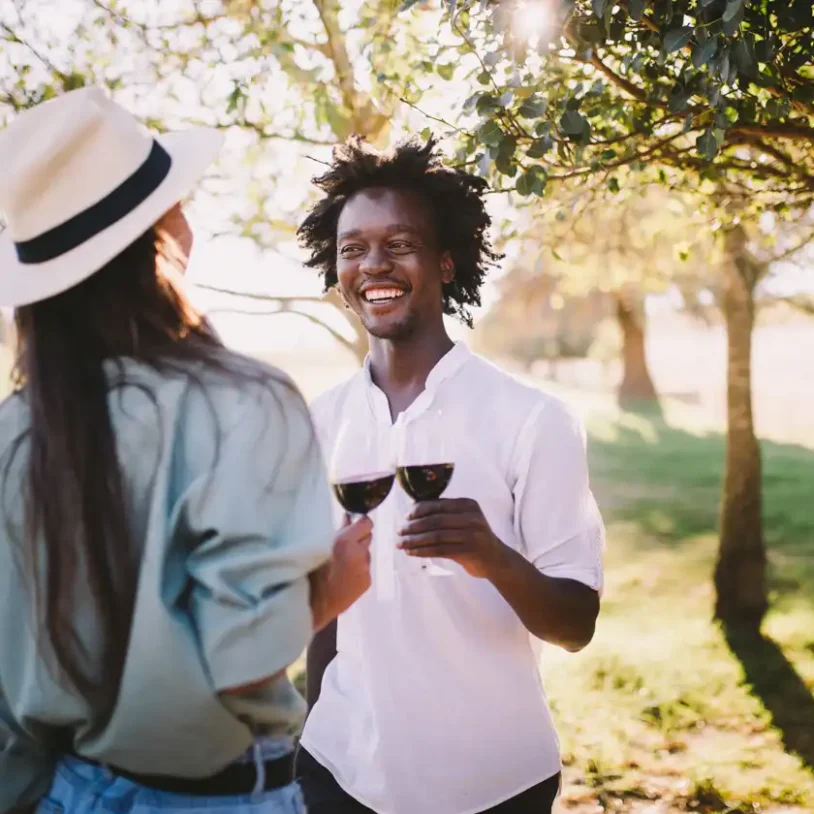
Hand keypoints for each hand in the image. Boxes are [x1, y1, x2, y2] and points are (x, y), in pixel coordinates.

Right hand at [310, 515, 371, 629]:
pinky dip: (358, 569)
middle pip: (368, 537)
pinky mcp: (368, 581)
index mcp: (346, 542)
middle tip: (348, 544)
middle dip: (359, 538)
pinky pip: (365, 569)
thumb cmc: (312, 571)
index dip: (362, 523)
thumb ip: (340, 531)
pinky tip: (346, 576)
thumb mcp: (322, 545)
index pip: (366, 524)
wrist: (315, 603)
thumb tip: (349, 518)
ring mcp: (365, 568)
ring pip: (366, 554)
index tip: (357, 524)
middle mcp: (359, 554)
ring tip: (343, 564)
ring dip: (358, 555)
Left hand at [397, 499, 508, 578]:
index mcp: (468, 504)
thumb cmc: (475, 537)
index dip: (419, 510)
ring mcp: (472, 535)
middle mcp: (472, 517)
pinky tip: (411, 553)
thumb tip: (413, 508)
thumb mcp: (465, 519)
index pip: (438, 505)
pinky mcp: (469, 551)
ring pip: (435, 536)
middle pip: (435, 520)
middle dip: (414, 526)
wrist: (496, 559)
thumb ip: (445, 512)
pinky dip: (422, 551)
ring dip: (414, 540)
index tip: (406, 517)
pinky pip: (439, 550)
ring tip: (401, 544)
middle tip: (400, 532)